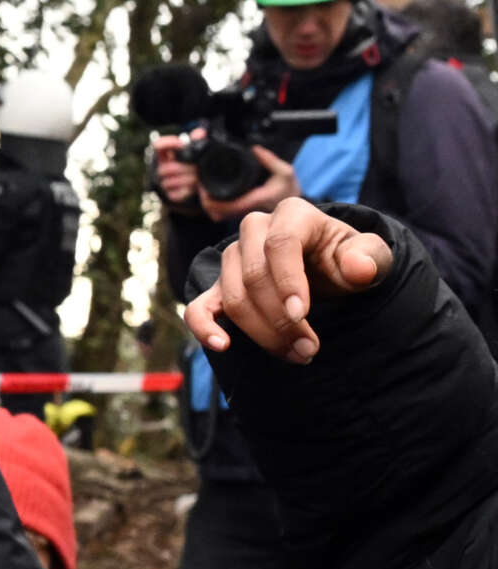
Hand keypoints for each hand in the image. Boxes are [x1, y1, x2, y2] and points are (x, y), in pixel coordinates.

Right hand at [152, 133, 202, 213]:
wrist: (195, 185)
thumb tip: (200, 133)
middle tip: (199, 166)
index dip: (167, 144)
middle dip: (186, 167)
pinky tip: (194, 187)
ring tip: (199, 177)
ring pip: (172, 181)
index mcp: (165, 154)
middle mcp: (160, 168)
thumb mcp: (194, 151)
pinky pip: (176, 194)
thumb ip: (196, 141)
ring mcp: (163, 183)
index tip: (180, 143)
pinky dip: (186, 191)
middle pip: (168, 167)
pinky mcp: (169, 196)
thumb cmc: (192, 163)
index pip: (158, 146)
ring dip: (188, 179)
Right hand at [183, 198, 390, 364]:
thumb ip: (370, 258)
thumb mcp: (368, 256)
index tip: (301, 316)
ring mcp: (233, 257)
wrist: (324, 267)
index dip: (288, 281)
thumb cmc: (345, 260)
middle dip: (280, 318)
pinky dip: (204, 326)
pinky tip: (221, 345)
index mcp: (292, 214)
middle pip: (254, 276)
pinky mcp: (218, 285)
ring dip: (262, 333)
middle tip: (310, 348)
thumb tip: (358, 268)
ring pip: (233, 297)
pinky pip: (199, 306)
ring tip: (297, 354)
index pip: (280, 244)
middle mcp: (254, 230)